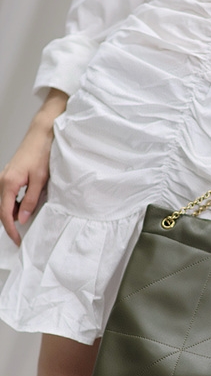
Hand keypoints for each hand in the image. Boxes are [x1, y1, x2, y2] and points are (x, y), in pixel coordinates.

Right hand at [0, 88, 68, 244]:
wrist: (41, 134)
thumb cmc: (41, 153)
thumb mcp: (40, 180)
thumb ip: (31, 200)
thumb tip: (23, 218)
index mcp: (8, 183)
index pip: (6, 213)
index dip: (11, 230)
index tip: (17, 241)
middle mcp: (2, 181)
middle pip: (3, 209)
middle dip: (12, 224)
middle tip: (22, 237)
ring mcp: (5, 178)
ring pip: (6, 203)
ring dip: (15, 214)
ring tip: (27, 223)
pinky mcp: (10, 176)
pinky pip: (9, 195)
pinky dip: (16, 204)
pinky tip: (26, 207)